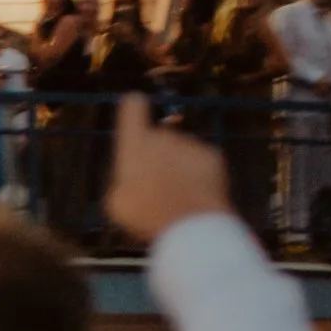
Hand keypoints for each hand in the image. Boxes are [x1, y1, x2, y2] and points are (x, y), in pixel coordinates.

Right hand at [104, 91, 228, 243]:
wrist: (190, 223)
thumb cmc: (146, 213)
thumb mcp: (117, 203)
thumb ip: (123, 181)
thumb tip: (128, 179)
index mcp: (136, 143)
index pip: (133, 106)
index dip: (133, 108)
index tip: (134, 110)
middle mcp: (164, 135)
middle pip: (159, 136)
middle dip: (158, 154)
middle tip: (156, 185)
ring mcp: (191, 143)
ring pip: (182, 150)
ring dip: (179, 166)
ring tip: (178, 196)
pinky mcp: (213, 155)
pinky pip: (202, 161)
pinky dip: (199, 174)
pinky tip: (196, 196)